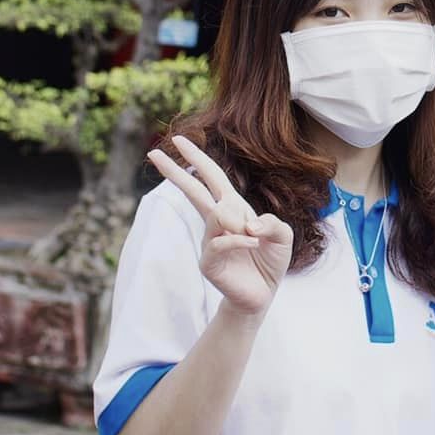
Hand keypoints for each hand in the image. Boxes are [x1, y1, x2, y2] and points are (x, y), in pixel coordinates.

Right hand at [150, 134, 292, 317]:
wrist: (262, 294)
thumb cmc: (270, 260)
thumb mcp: (282, 236)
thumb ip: (272, 223)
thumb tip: (247, 224)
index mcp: (232, 207)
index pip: (211, 177)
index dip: (197, 158)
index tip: (178, 140)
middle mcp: (217, 221)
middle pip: (193, 190)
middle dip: (174, 171)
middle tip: (152, 153)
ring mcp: (209, 241)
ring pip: (217, 215)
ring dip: (239, 223)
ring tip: (254, 237)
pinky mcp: (209, 262)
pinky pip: (221, 242)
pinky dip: (240, 240)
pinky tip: (253, 244)